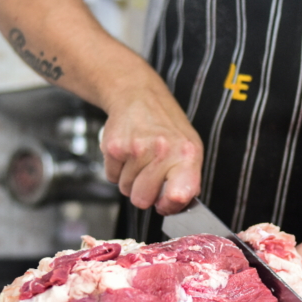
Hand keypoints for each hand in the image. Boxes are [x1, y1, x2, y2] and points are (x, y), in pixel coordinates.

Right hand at [99, 86, 202, 214]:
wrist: (138, 96)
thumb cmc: (166, 127)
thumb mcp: (189, 147)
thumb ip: (188, 179)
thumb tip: (179, 205)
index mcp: (187, 154)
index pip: (180, 195)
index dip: (169, 205)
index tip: (166, 202)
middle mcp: (163, 150)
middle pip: (142, 200)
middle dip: (143, 192)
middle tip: (149, 173)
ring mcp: (137, 148)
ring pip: (125, 190)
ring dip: (130, 179)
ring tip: (139, 157)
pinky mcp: (114, 147)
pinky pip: (112, 178)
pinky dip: (117, 169)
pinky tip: (127, 152)